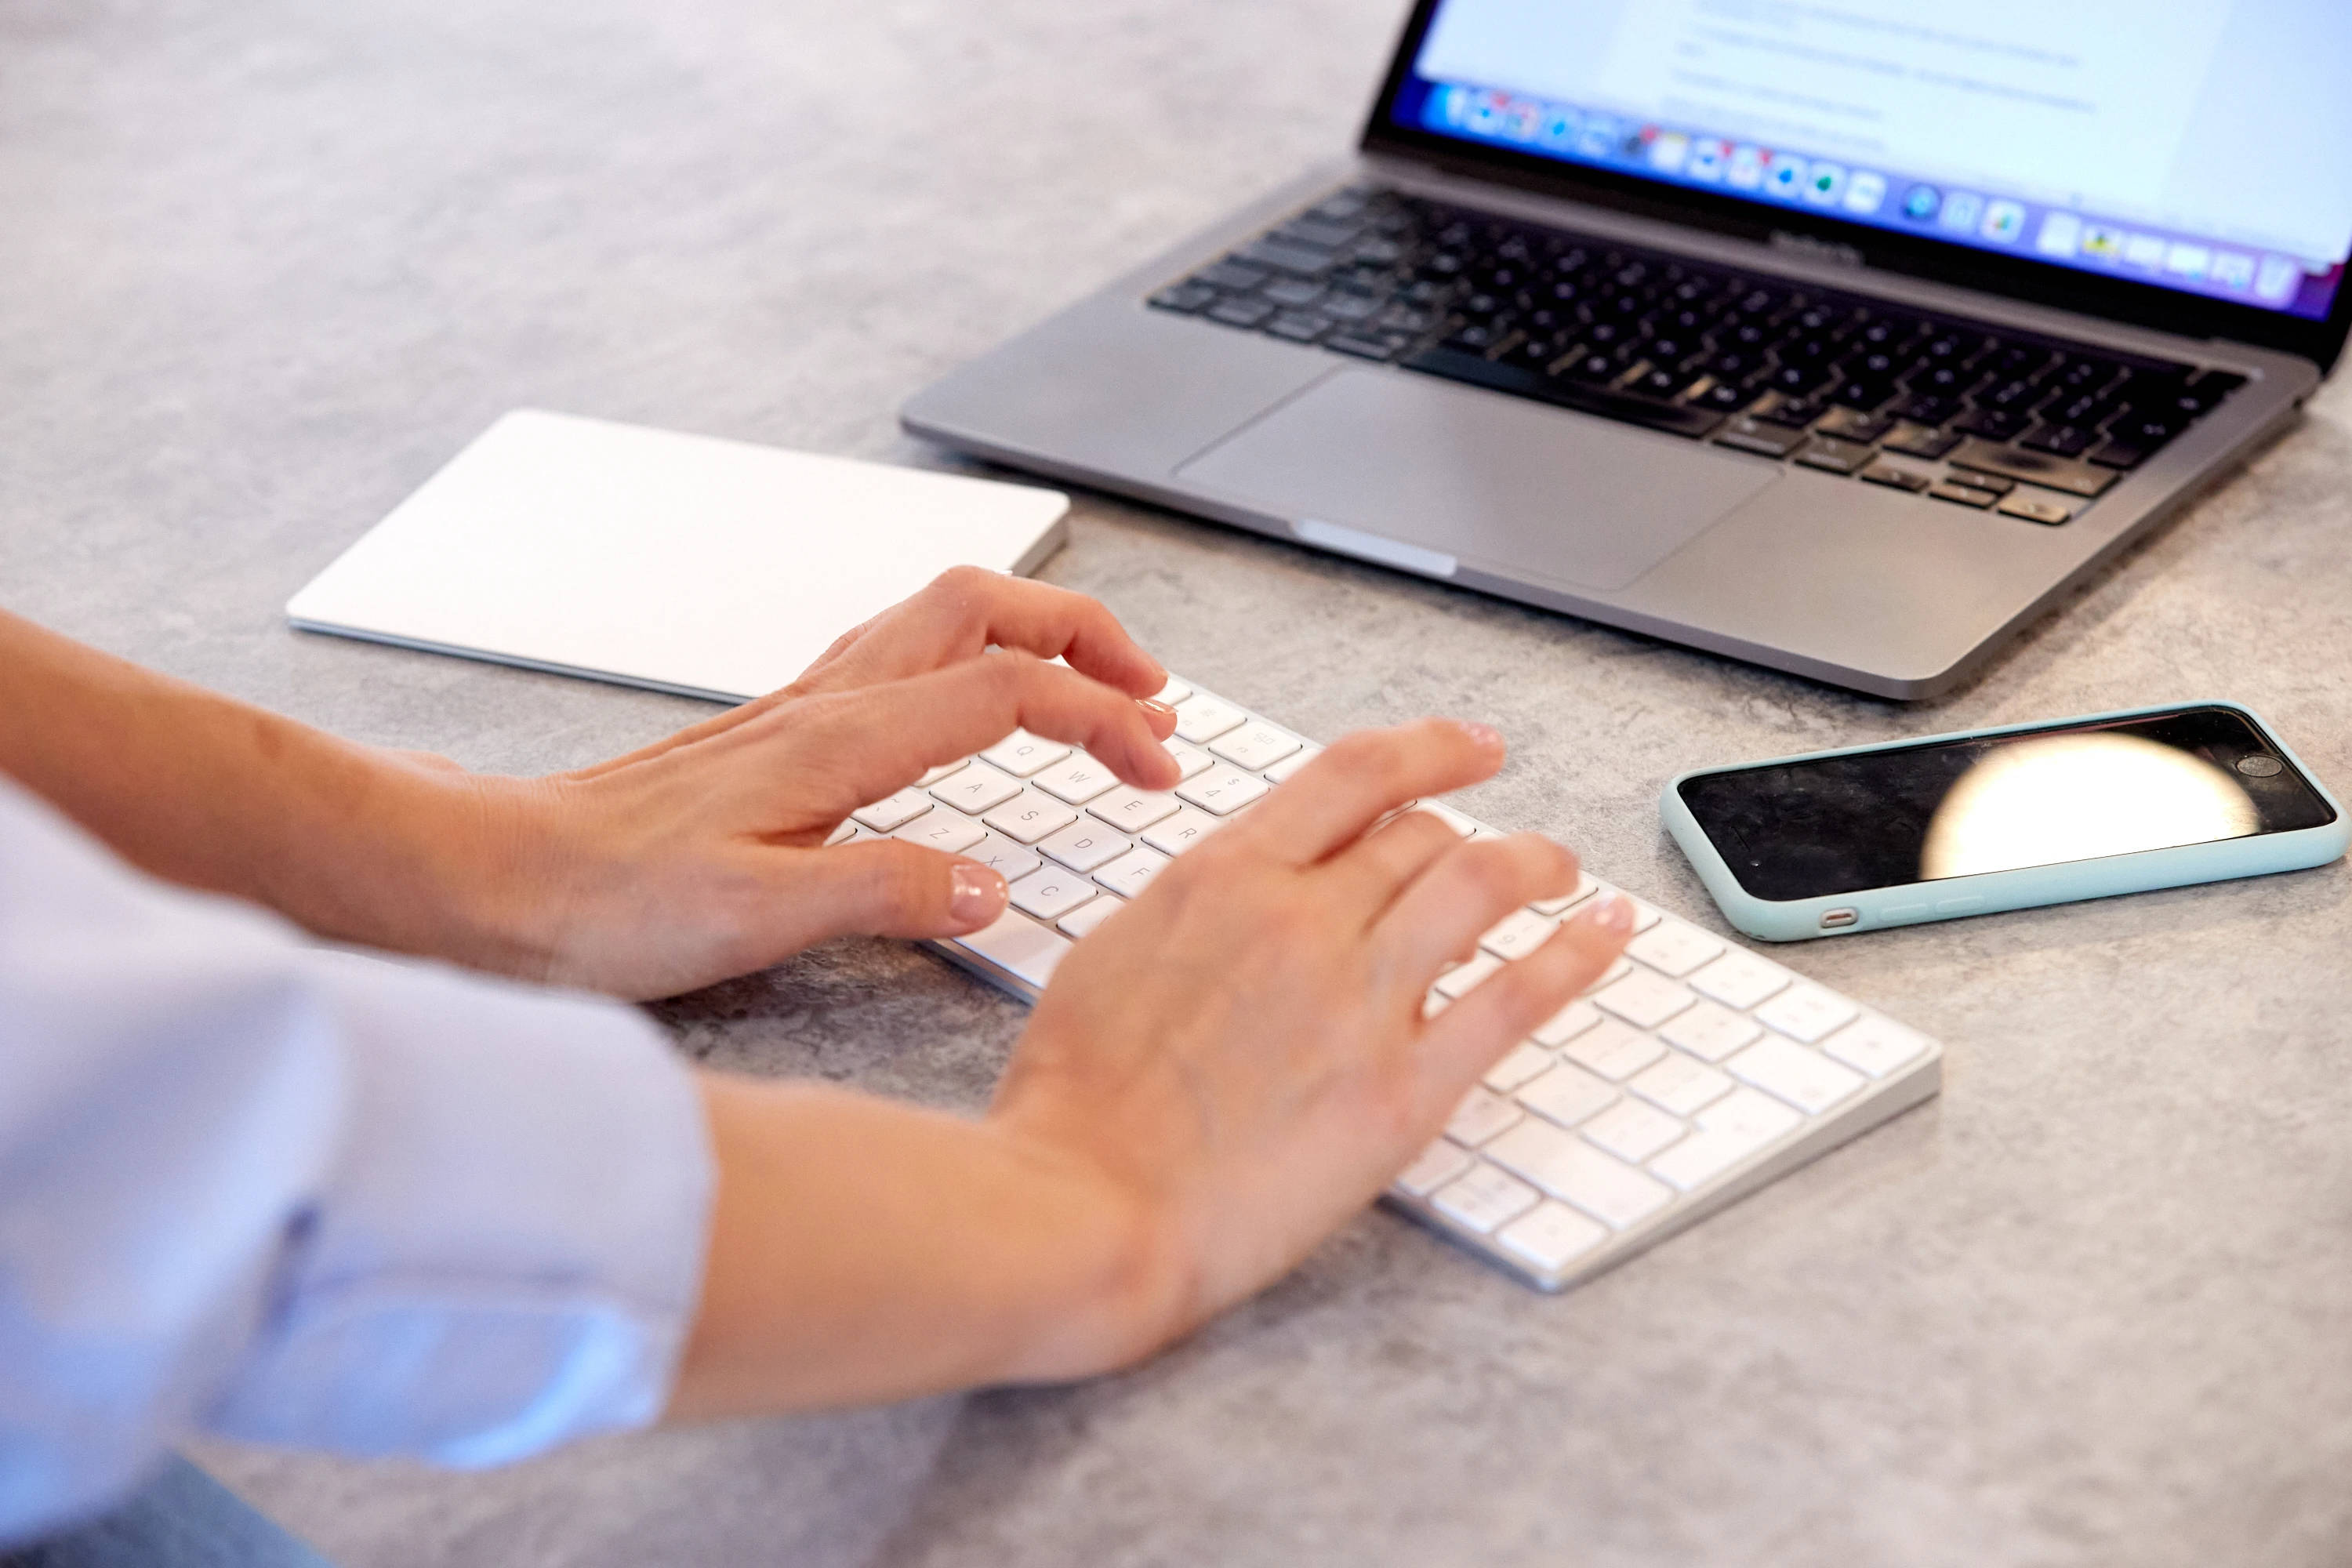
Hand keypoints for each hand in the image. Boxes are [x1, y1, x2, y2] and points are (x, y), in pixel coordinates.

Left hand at [451, 568, 1181, 997]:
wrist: (492, 879)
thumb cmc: (603, 902)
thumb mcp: (754, 917)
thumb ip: (884, 892)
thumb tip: (990, 885)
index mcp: (837, 742)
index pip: (1007, 692)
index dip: (1099, 717)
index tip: (1155, 766)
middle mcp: (822, 703)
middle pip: (983, 608)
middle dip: (1085, 634)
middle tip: (1152, 698)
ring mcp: (798, 708)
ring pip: (941, 617)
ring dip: (1033, 634)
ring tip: (1095, 687)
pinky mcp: (776, 731)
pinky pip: (899, 654)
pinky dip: (973, 658)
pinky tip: (977, 706)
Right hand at [988, 718, 1635, 1366]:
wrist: (1084, 1201)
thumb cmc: (1076, 1101)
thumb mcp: (1113, 956)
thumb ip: (1191, 909)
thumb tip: (1234, 888)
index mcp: (1223, 877)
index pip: (1352, 775)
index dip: (1427, 748)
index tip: (1466, 745)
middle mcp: (1300, 918)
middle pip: (1420, 833)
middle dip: (1468, 830)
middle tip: (1502, 846)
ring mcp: (1358, 999)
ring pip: (1481, 883)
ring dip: (1537, 863)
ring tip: (1563, 872)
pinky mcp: (1403, 1087)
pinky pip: (1518, 996)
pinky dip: (1576, 952)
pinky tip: (1606, 931)